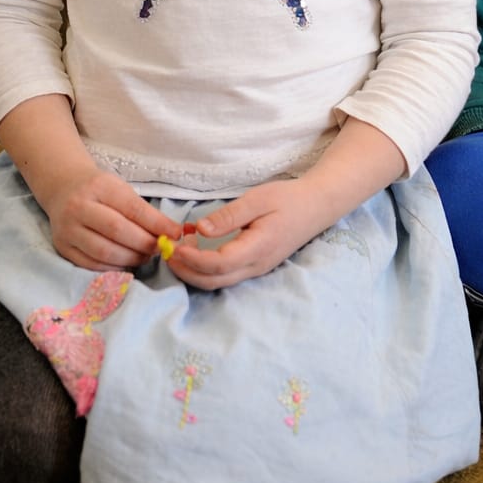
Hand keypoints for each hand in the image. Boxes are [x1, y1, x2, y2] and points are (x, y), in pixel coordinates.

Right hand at [0, 93, 181, 270]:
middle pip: (117, 231)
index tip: (175, 233)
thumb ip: (143, 210)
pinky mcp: (62, 248)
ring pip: (104, 251)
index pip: (132, 208)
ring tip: (145, 256)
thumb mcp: (121, 189)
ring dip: (131, 258)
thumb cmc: (100, 190)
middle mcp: (79, 207)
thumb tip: (172, 233)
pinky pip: (91, 264)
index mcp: (99, 187)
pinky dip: (113, 267)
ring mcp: (68, 229)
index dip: (157, 223)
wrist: (63, 189)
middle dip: (144, 243)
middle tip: (160, 248)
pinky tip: (126, 262)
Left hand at [164, 179, 327, 290]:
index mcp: (258, 248)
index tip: (173, 246)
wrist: (316, 207)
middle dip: (186, 271)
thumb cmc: (287, 199)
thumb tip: (200, 230)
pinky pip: (226, 276)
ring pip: (219, 282)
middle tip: (165, 252)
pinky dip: (205, 270)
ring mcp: (256, 270)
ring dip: (194, 273)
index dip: (192, 259)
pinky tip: (195, 252)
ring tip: (176, 252)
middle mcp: (256, 266)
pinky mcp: (255, 267)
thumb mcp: (258, 199)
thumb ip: (229, 216)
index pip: (219, 264)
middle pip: (214, 281)